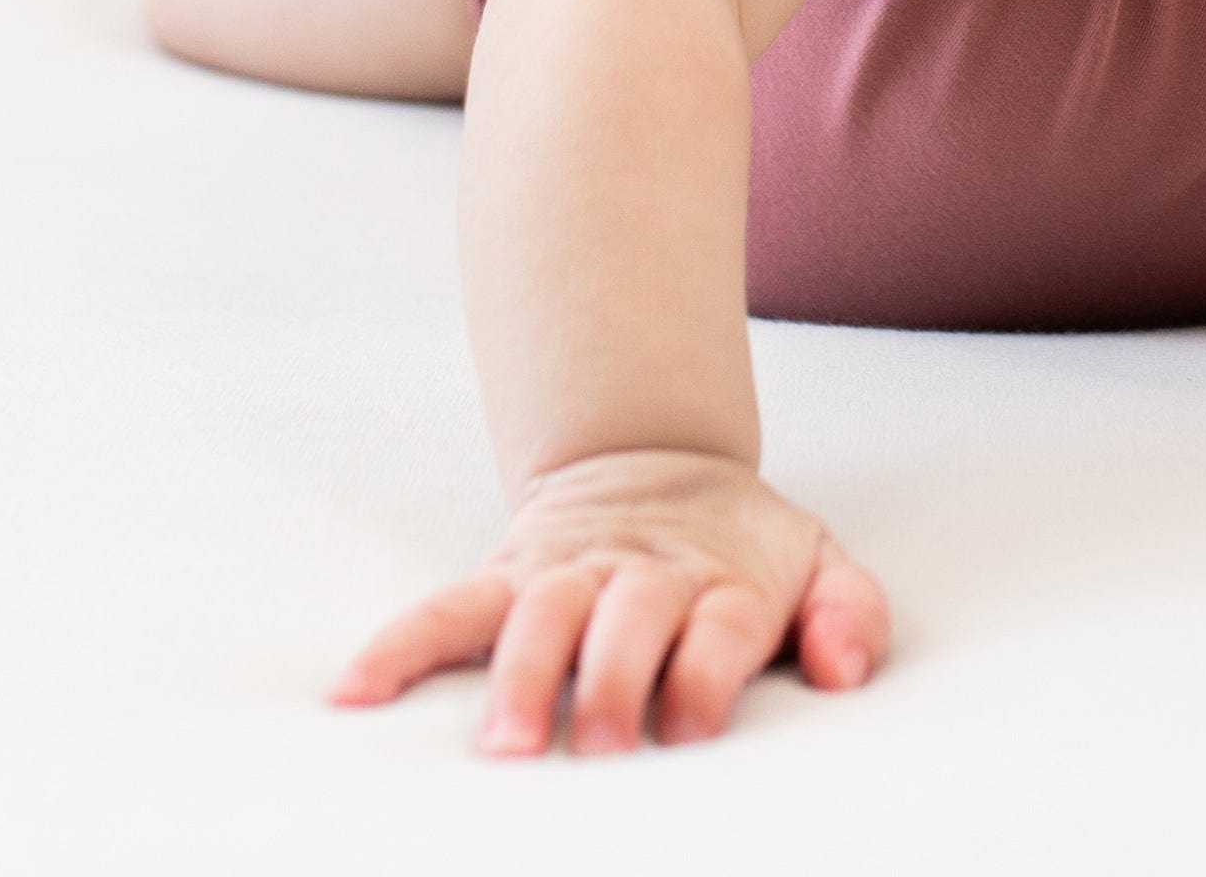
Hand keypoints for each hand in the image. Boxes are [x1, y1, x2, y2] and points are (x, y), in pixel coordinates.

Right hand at [329, 447, 889, 753]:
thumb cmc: (741, 550)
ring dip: (520, 673)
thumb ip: (849, 613)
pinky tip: (357, 688)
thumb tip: (842, 670)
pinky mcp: (512, 575)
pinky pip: (450, 607)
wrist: (661, 462)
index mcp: (722, 580)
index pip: (717, 626)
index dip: (704, 672)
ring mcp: (571, 572)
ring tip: (502, 740)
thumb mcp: (818, 562)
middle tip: (596, 744)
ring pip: (539, 614)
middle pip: (625, 620)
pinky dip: (402, 642)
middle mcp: (642, 574)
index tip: (687, 723)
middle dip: (611, 680)